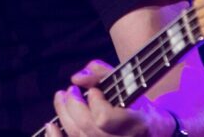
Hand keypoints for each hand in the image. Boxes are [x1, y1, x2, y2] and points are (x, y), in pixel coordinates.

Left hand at [44, 60, 174, 136]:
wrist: (153, 129)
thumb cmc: (136, 103)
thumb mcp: (127, 82)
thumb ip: (102, 74)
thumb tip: (76, 78)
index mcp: (136, 124)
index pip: (104, 118)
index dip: (94, 103)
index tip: (95, 92)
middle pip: (86, 127)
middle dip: (72, 105)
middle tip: (69, 91)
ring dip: (62, 115)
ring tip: (60, 98)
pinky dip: (56, 136)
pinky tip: (51, 125)